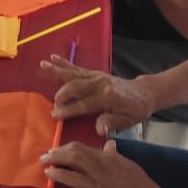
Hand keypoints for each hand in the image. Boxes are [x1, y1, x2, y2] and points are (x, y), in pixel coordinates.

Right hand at [41, 55, 155, 134]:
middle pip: (75, 86)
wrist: (145, 93)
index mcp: (108, 96)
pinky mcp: (95, 73)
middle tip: (52, 105)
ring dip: (57, 70)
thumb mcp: (128, 120)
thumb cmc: (136, 110)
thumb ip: (111, 122)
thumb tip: (98, 129)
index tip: (55, 115)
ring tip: (43, 65)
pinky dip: (64, 63)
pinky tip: (53, 58)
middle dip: (61, 95)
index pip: (83, 104)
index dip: (68, 110)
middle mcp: (100, 83)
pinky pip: (77, 68)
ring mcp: (97, 76)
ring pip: (74, 73)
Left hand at [42, 140, 171, 187]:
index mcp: (111, 156)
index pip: (84, 147)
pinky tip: (50, 174)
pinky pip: (73, 179)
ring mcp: (98, 176)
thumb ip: (116, 156)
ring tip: (44, 161)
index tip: (59, 150)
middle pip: (75, 150)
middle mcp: (103, 162)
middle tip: (47, 154)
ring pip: (72, 160)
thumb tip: (109, 145)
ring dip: (55, 159)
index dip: (69, 148)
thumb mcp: (130, 166)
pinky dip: (59, 174)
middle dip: (58, 150)